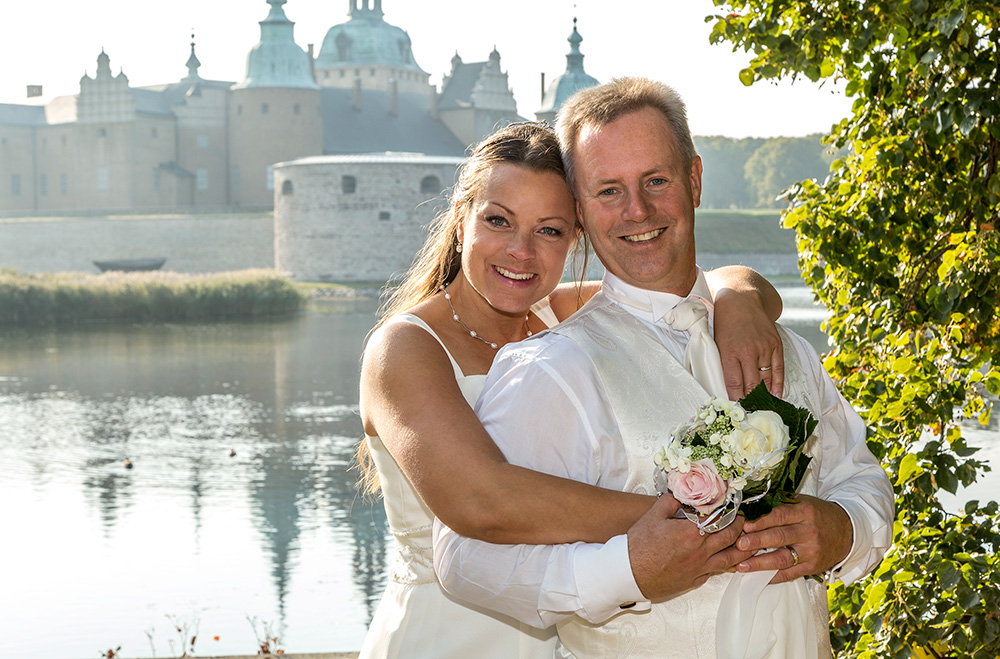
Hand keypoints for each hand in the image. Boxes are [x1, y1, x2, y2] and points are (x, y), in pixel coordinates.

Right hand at [627, 494, 754, 598]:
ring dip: (743, 547)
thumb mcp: (653, 515)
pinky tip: (731, 560)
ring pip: (730, 557)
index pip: (719, 518)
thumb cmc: (639, 544)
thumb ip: (671, 501)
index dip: (729, 509)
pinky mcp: (695, 580)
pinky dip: (728, 564)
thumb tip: (683, 493)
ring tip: (749, 540)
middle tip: (744, 519)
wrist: (629, 573)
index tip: (734, 504)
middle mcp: (700, 551)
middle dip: (740, 525)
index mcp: (692, 532)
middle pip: (730, 536)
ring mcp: (700, 568)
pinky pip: (717, 571)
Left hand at [713, 287, 784, 399]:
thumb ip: (723, 365)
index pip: (733, 384)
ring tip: (762, 407)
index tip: (736, 410)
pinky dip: (778, 385)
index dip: (735, 400)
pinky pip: (779, 370)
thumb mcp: (717, 344)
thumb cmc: (725, 324)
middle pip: (751, 385)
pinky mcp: (776, 345)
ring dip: (764, 396)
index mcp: (729, 352)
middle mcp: (748, 351)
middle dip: (750, 401)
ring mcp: (764, 348)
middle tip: (750, 412)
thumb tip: (729, 390)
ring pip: (766, 380)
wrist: (741, 300)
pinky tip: (776, 395)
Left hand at [734, 495, 852, 583]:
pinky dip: (773, 577)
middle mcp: (809, 532)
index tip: (745, 525)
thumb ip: (780, 504)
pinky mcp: (812, 567)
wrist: (846, 531)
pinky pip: (790, 574)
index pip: (780, 515)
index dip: (762, 521)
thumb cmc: (817, 514)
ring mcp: (811, 552)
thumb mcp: (803, 503)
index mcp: (805, 512)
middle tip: (740, 544)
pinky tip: (758, 578)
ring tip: (742, 565)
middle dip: (758, 541)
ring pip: (783, 559)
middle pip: (780, 537)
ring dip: (760, 563)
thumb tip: (750, 506)